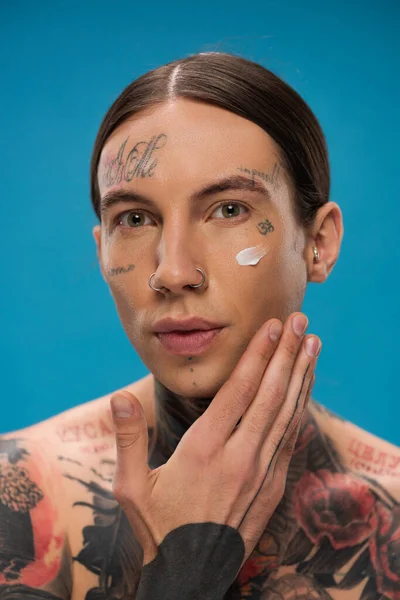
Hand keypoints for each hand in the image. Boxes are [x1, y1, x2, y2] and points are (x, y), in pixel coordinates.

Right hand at [110, 312, 319, 596]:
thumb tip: (120, 397)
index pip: (239, 391)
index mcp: (204, 451)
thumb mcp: (131, 487)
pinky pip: (290, 438)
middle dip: (287, 354)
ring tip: (313, 345)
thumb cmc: (158, 528)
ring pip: (287, 414)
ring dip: (301, 376)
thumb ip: (129, 439)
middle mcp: (240, 457)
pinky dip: (300, 407)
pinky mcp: (273, 486)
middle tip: (300, 322)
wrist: (191, 575)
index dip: (258, 355)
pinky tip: (305, 388)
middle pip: (271, 395)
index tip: (272, 327)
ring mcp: (261, 473)